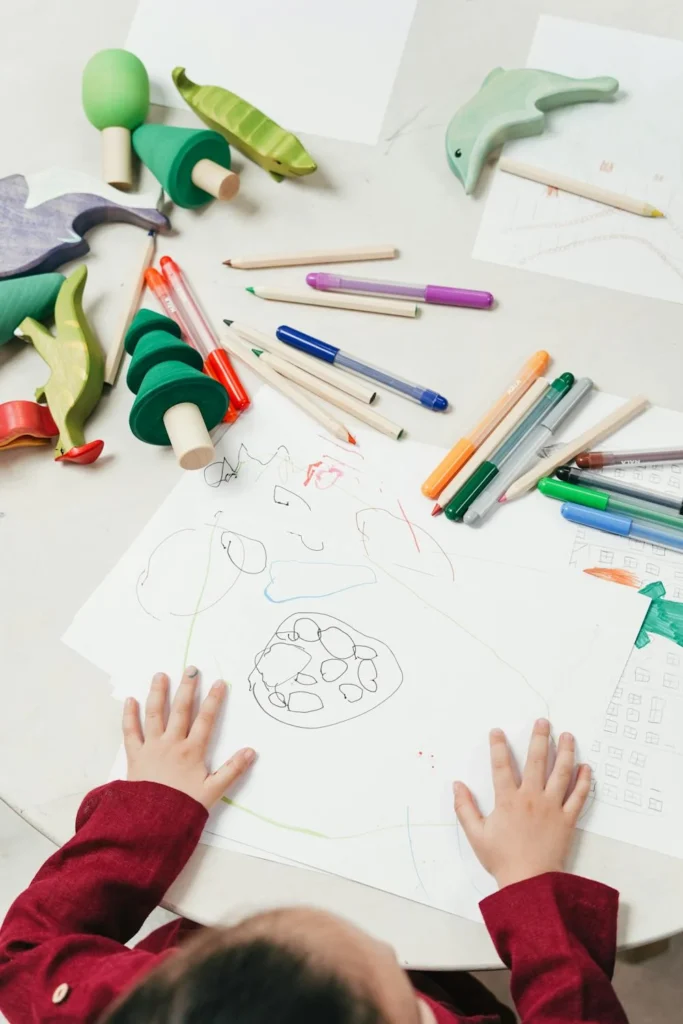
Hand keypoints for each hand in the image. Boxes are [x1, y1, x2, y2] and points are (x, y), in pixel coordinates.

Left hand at [123, 668, 255, 809]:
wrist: (150, 824)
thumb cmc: (182, 808)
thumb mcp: (213, 791)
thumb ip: (232, 770)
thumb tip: (251, 751)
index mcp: (192, 751)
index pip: (206, 719)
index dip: (214, 700)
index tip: (220, 682)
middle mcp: (172, 744)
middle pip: (181, 710)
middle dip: (187, 688)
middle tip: (191, 669)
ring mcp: (152, 748)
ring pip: (155, 714)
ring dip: (158, 693)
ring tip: (160, 675)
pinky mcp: (135, 756)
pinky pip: (130, 732)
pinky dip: (129, 715)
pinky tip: (130, 700)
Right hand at [453, 718, 590, 888]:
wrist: (529, 883)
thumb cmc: (501, 859)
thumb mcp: (476, 835)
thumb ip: (465, 808)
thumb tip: (457, 784)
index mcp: (508, 800)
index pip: (501, 765)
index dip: (498, 746)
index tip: (497, 731)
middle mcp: (531, 798)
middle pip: (536, 761)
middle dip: (540, 738)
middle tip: (544, 722)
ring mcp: (552, 807)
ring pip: (561, 773)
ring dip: (565, 752)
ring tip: (568, 736)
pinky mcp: (567, 820)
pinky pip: (578, 797)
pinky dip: (584, 781)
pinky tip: (586, 767)